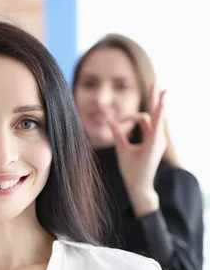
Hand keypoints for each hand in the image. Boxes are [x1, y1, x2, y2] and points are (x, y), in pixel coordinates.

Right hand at [109, 83, 166, 216]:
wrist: (140, 186)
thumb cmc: (131, 171)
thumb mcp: (122, 152)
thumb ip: (118, 135)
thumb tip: (109, 120)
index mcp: (152, 143)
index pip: (154, 119)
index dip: (156, 105)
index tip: (161, 93)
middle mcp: (158, 139)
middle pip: (156, 114)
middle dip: (155, 98)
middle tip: (155, 83)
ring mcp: (157, 140)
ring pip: (150, 120)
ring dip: (141, 112)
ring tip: (144, 97)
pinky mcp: (154, 142)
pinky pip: (149, 126)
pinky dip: (143, 119)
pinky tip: (137, 113)